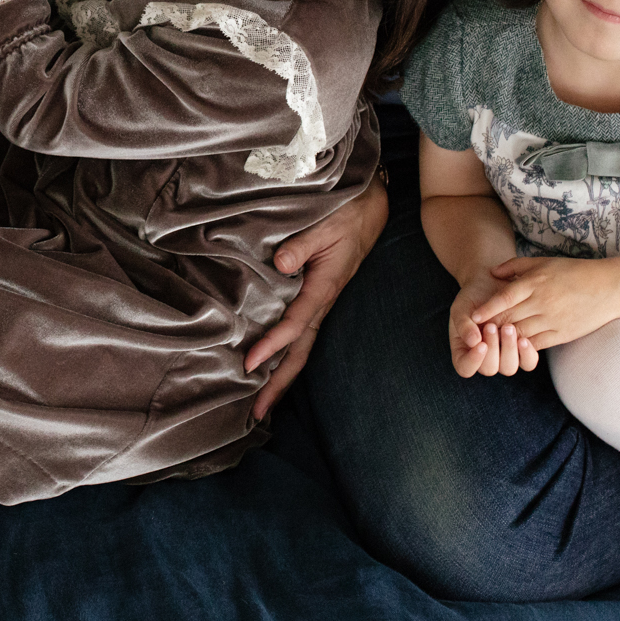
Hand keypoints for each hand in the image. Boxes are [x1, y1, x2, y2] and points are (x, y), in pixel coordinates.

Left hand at [245, 181, 387, 418]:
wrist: (369, 207)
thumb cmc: (346, 214)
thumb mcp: (325, 225)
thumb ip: (302, 245)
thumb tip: (280, 265)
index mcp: (324, 288)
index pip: (295, 325)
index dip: (272, 346)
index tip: (249, 364)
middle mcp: (323, 302)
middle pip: (299, 351)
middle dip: (278, 383)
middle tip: (256, 412)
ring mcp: (321, 302)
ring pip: (300, 347)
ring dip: (281, 376)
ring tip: (260, 404)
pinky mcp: (317, 296)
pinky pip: (300, 332)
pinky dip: (285, 353)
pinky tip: (272, 366)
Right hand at [448, 269, 537, 375]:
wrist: (491, 283)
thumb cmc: (472, 298)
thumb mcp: (461, 308)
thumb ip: (463, 325)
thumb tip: (473, 342)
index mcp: (464, 352)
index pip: (465, 368)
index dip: (472, 361)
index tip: (480, 344)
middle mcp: (484, 359)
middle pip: (489, 369)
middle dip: (492, 349)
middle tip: (492, 326)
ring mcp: (504, 356)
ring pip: (509, 368)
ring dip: (509, 350)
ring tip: (508, 327)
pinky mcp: (521, 350)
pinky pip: (527, 362)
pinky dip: (527, 353)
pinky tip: (525, 339)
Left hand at [468, 254, 619, 351]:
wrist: (608, 287)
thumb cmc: (573, 272)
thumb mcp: (543, 262)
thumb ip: (515, 266)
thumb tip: (492, 273)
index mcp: (534, 283)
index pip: (504, 298)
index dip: (487, 308)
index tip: (473, 316)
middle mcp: (541, 302)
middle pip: (508, 318)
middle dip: (490, 326)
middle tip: (475, 332)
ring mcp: (552, 320)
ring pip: (520, 334)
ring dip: (503, 339)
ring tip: (489, 341)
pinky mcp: (562, 334)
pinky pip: (537, 344)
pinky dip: (523, 347)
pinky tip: (513, 347)